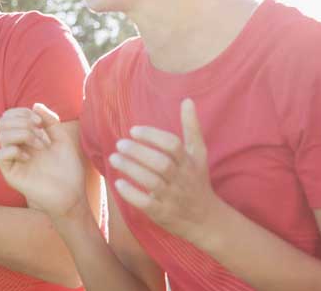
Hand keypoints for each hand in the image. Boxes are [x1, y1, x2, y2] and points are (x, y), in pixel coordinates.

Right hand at [0, 104, 88, 217]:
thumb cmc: (68, 168)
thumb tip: (34, 105)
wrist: (72, 193)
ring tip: (40, 146)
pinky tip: (29, 157)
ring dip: (23, 134)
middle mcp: (17, 146)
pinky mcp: (10, 174)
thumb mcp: (62, 138)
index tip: (41, 122)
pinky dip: (14, 150)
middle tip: (40, 130)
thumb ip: (50, 120)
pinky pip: (0, 154)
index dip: (22, 112)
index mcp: (26, 137)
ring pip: (1, 136)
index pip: (10, 116)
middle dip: (22, 120)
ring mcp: (13, 160)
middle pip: (2, 122)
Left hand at [109, 99, 225, 242]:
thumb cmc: (197, 181)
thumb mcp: (198, 154)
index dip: (153, 136)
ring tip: (114, 159)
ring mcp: (172, 197)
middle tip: (119, 144)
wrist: (206, 220)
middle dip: (138, 152)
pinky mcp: (163, 214)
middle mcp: (182, 179)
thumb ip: (191, 127)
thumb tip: (187, 100)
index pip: (172, 145)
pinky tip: (118, 184)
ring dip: (131, 169)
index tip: (133, 130)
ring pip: (151, 182)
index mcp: (189, 162)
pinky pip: (146, 204)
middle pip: (161, 163)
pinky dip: (132, 194)